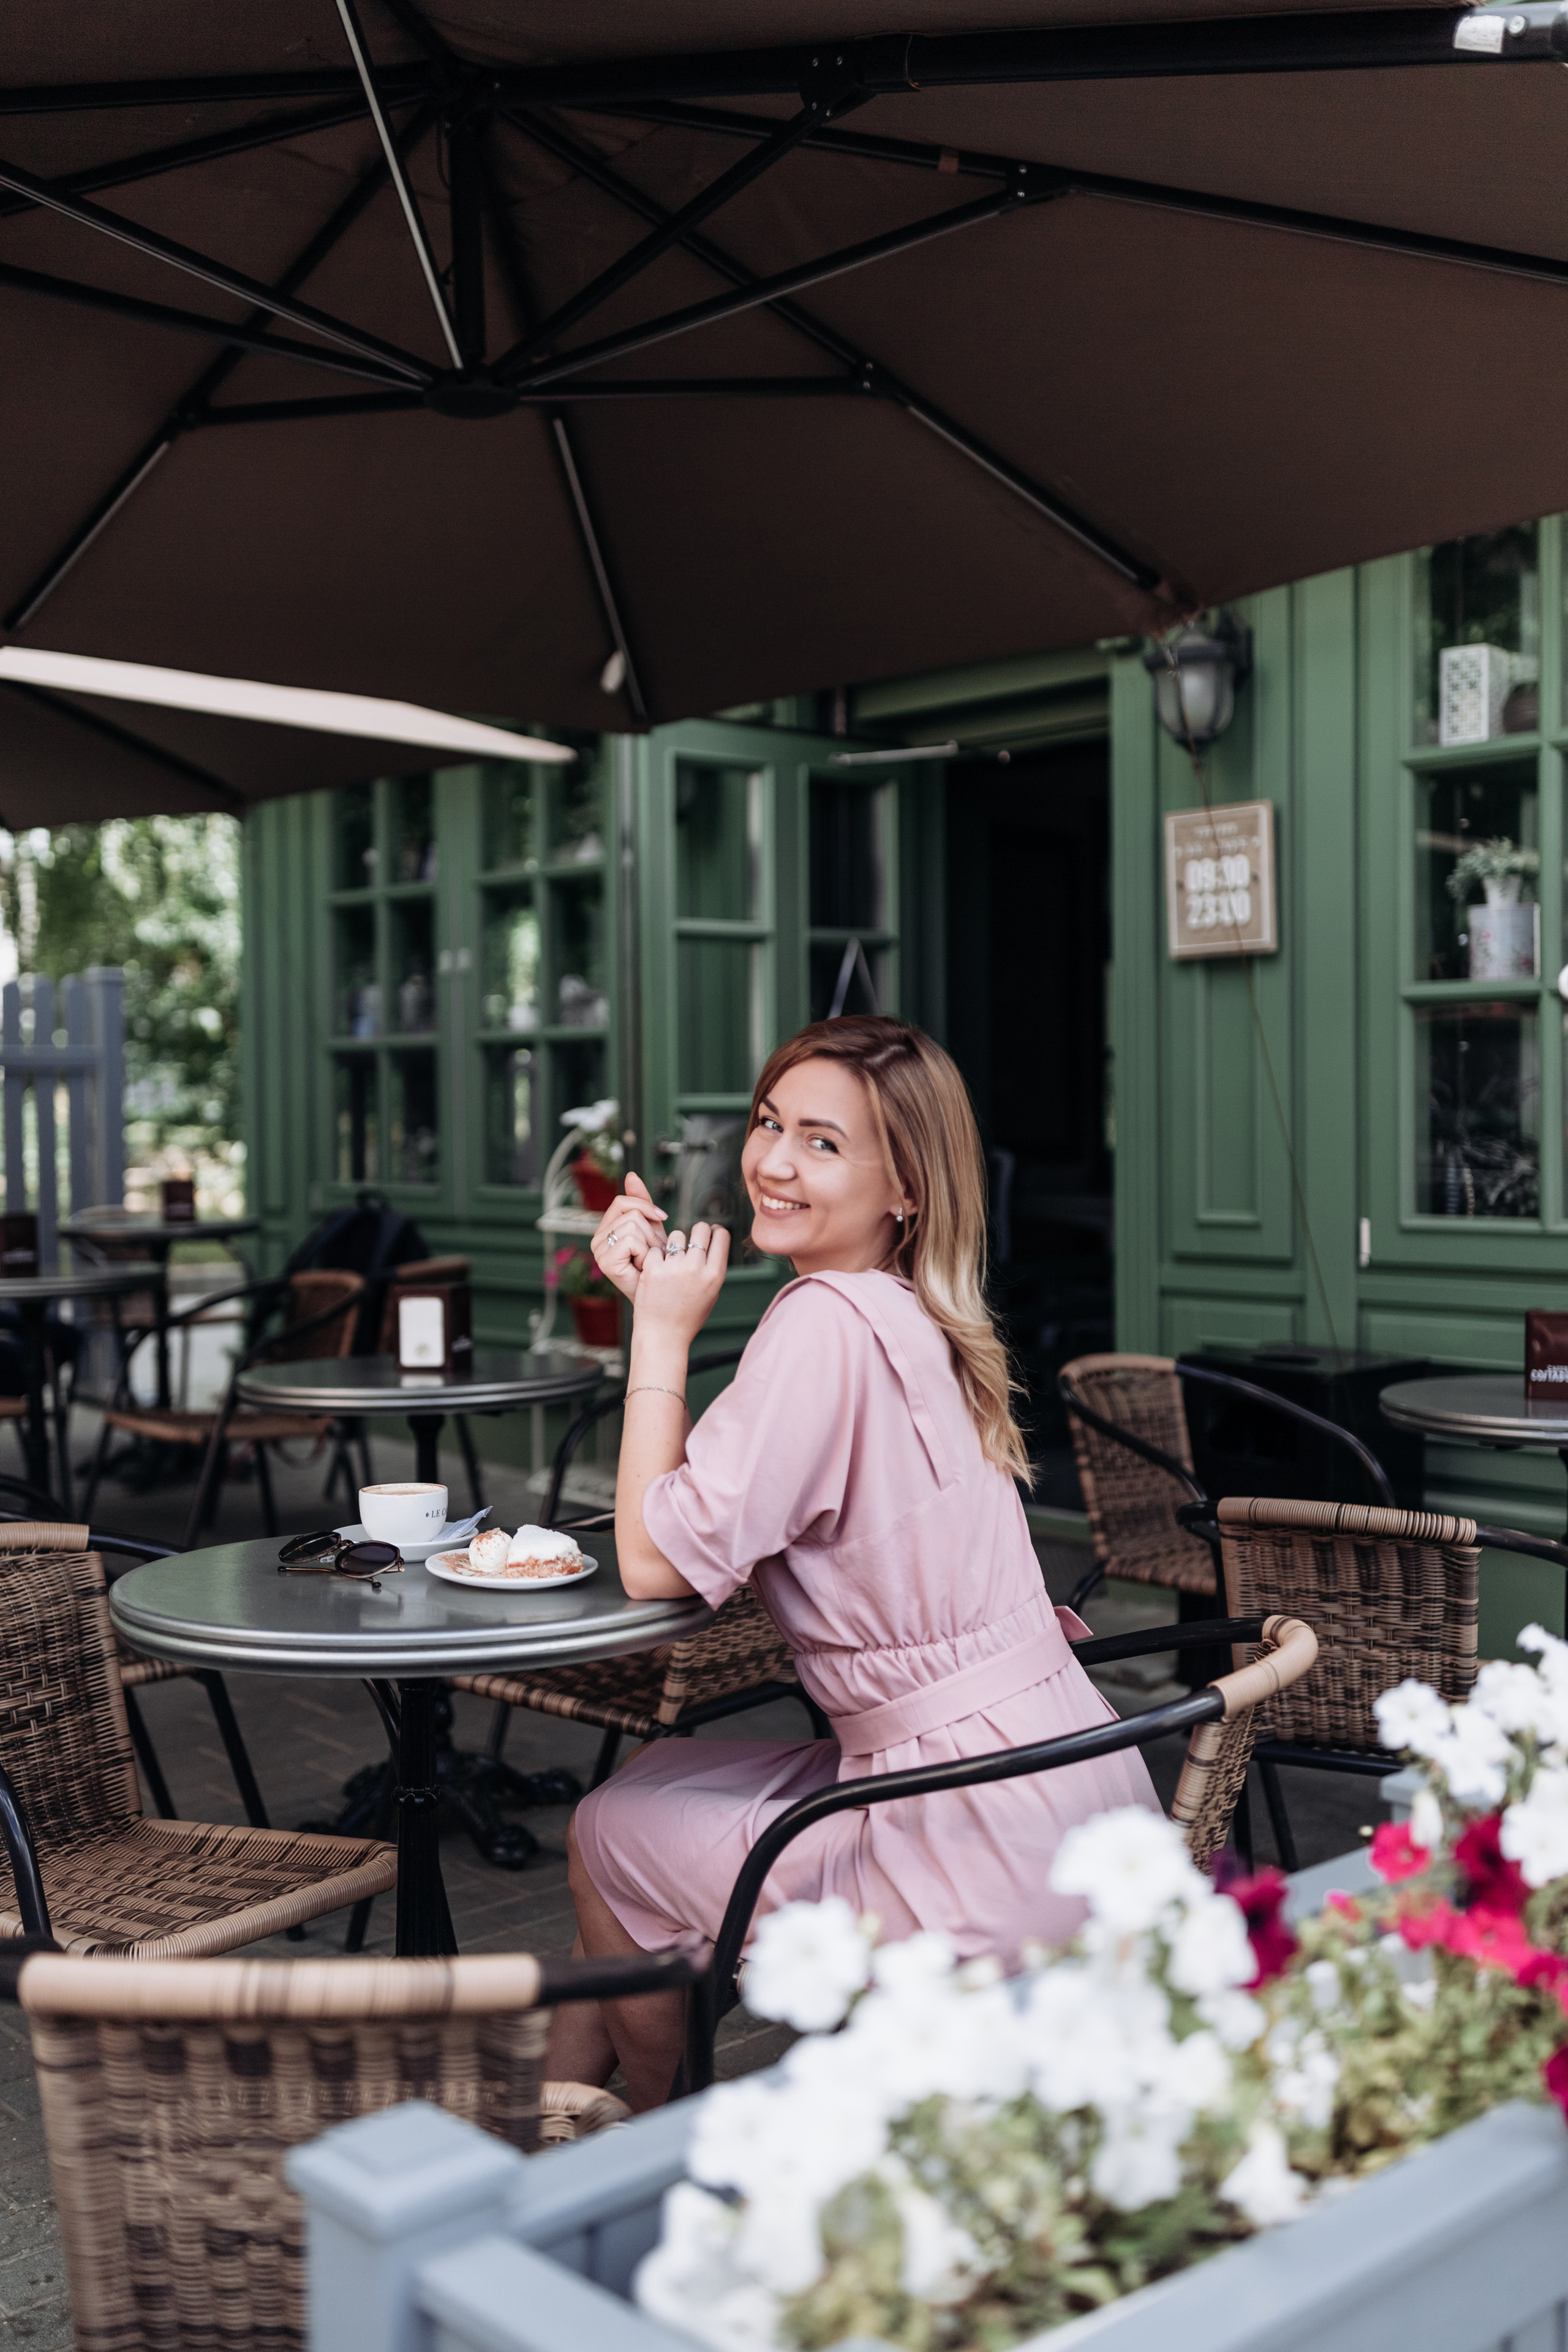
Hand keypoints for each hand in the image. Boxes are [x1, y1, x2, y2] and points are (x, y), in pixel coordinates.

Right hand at [589, 1169, 667, 1303]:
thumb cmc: (656, 1263)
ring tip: (648, 1259)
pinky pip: (631, 1239)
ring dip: (649, 1243)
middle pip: (631, 1212)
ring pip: (633, 1224)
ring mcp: (599, 1250)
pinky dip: (644, 1252)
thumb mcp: (651, 1227)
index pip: (624, 1201)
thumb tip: (631, 1174)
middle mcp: (597, 1238)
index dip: (646, 1206)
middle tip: (651, 1252)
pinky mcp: (605, 1261)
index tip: (662, 1217)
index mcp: (606, 1228)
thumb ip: (640, 1202)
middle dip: (650, 1231)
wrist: (659, 1294)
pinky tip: (642, 1266)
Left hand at [632, 1218, 730, 1347]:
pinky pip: (655, 1249)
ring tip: (670, 1262)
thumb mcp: (711, 1294)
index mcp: (715, 1275)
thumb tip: (712, 1241)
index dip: (714, 1232)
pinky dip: (654, 1258)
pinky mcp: (653, 1269)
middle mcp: (697, 1268)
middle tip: (689, 1244)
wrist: (663, 1336)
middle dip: (695, 1232)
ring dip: (673, 1245)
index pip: (721, 1235)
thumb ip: (712, 1269)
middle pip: (700, 1228)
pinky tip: (655, 1272)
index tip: (708, 1236)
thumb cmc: (688, 1317)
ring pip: (677, 1235)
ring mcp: (674, 1268)